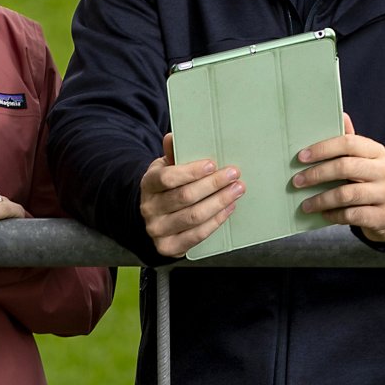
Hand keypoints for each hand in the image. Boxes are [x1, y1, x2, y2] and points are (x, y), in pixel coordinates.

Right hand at [138, 131, 242, 257]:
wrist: (154, 217)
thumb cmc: (165, 188)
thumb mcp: (165, 168)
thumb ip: (172, 154)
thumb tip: (173, 137)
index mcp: (148, 184)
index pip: (168, 178)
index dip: (192, 172)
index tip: (212, 164)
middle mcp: (149, 208)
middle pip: (185, 197)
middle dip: (213, 185)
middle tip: (233, 175)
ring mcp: (157, 230)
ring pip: (194, 216)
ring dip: (219, 202)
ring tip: (236, 191)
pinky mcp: (169, 247)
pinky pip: (197, 235)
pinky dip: (216, 221)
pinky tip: (227, 208)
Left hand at [292, 113, 384, 242]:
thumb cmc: (372, 180)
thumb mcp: (365, 159)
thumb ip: (350, 142)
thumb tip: (341, 115)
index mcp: (376, 152)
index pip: (348, 143)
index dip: (323, 149)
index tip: (301, 157)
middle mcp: (384, 171)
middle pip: (345, 167)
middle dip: (317, 174)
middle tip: (297, 181)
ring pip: (347, 194)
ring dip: (321, 200)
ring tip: (306, 204)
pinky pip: (353, 215)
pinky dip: (334, 215)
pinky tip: (324, 214)